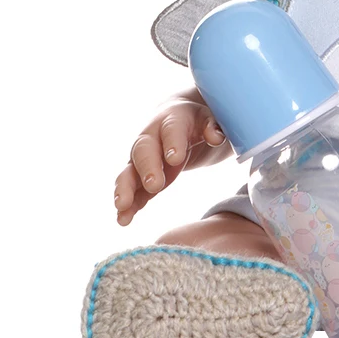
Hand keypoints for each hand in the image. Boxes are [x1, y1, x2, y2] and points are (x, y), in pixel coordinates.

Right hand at [114, 87, 230, 224]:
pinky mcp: (142, 176)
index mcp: (173, 119)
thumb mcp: (210, 119)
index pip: (172, 129)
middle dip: (147, 167)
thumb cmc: (197, 120)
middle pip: (144, 150)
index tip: (175, 159)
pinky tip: (123, 219)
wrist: (179, 118)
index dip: (173, 143)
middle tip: (154, 185)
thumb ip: (213, 127)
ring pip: (130, 171)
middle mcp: (152, 137)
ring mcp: (144, 157)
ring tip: (122, 205)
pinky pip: (133, 190)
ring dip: (126, 188)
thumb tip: (215, 136)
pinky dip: (128, 204)